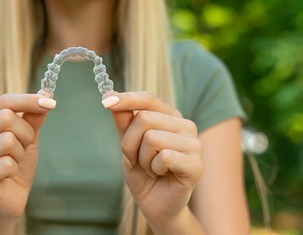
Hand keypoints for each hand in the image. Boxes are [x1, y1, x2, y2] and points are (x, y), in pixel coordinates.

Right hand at [0, 94, 54, 219]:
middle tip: (24, 147)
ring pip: (8, 141)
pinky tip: (7, 176)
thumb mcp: (27, 137)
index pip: (3, 101)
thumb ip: (33, 117)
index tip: (51, 102)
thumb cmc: (16, 163)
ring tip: (13, 162)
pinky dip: (14, 170)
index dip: (28, 100)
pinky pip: (6, 164)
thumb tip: (46, 94)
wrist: (9, 198)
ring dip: (20, 153)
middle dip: (26, 133)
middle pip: (6, 118)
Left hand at [103, 91, 202, 228]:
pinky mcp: (196, 164)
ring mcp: (194, 144)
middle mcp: (186, 126)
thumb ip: (123, 121)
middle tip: (136, 160)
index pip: (148, 99)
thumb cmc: (143, 173)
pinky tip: (161, 175)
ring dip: (142, 159)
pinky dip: (154, 169)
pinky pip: (164, 157)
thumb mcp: (128, 144)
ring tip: (151, 168)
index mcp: (171, 117)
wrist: (155, 205)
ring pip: (152, 138)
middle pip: (144, 118)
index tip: (106, 101)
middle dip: (129, 143)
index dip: (127, 99)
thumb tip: (111, 97)